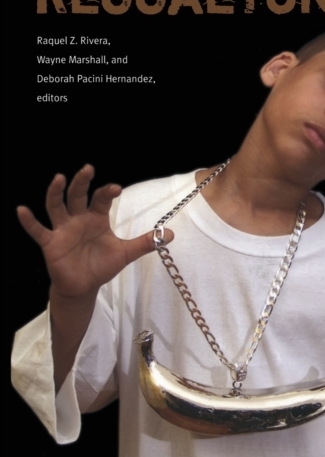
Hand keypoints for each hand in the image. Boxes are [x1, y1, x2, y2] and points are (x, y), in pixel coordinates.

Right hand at [17, 165, 171, 298]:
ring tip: (59, 178)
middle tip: (87, 169)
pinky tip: (21, 210)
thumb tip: (171, 235)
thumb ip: (145, 243)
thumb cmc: (101, 265)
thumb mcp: (125, 253)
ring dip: (56, 192)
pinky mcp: (50, 243)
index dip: (107, 192)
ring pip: (56, 206)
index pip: (101, 199)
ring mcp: (62, 230)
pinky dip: (29, 221)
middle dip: (82, 182)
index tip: (115, 188)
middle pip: (77, 195)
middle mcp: (78, 219)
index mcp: (96, 218)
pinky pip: (38, 230)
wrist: (84, 287)